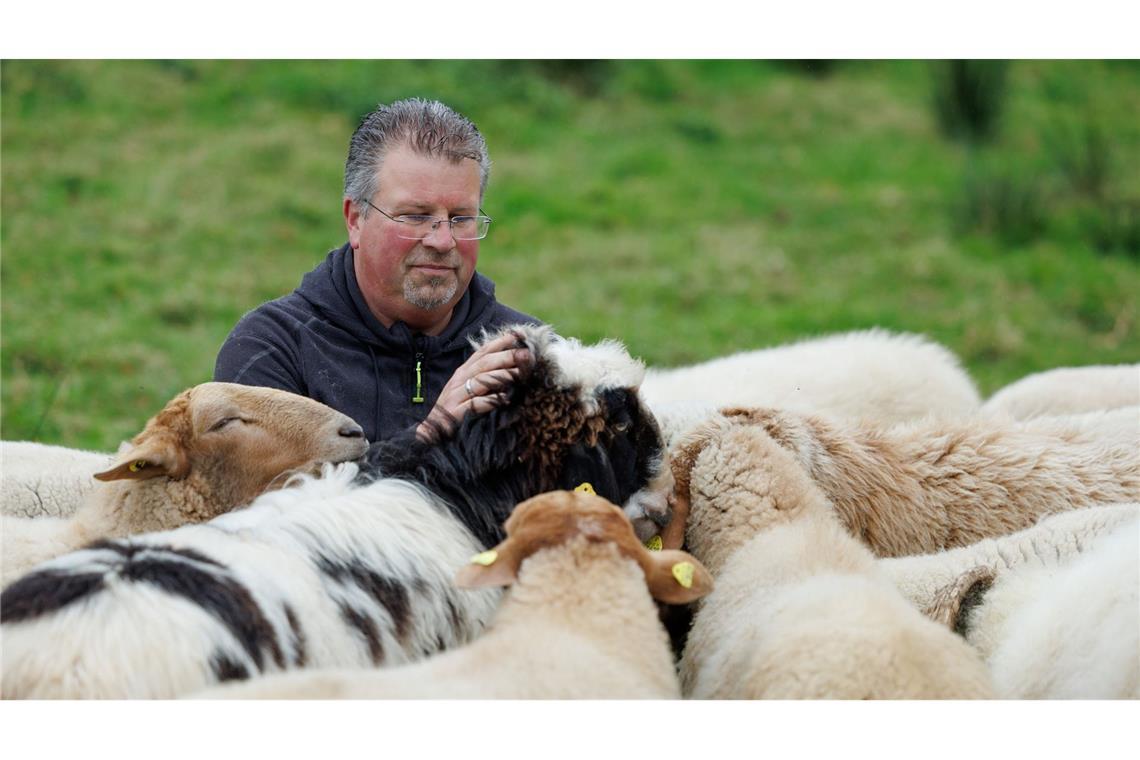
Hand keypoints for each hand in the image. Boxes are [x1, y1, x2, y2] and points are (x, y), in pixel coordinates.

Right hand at [416, 332, 532, 439]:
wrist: (431, 432)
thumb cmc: (454, 410)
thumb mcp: (467, 389)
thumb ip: (484, 378)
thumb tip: (510, 368)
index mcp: (463, 372)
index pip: (482, 353)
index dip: (499, 343)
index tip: (517, 336)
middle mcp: (459, 380)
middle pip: (484, 364)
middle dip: (505, 357)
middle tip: (526, 354)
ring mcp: (456, 396)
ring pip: (480, 380)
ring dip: (501, 375)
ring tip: (519, 373)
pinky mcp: (456, 412)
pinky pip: (475, 404)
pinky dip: (490, 401)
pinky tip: (504, 399)